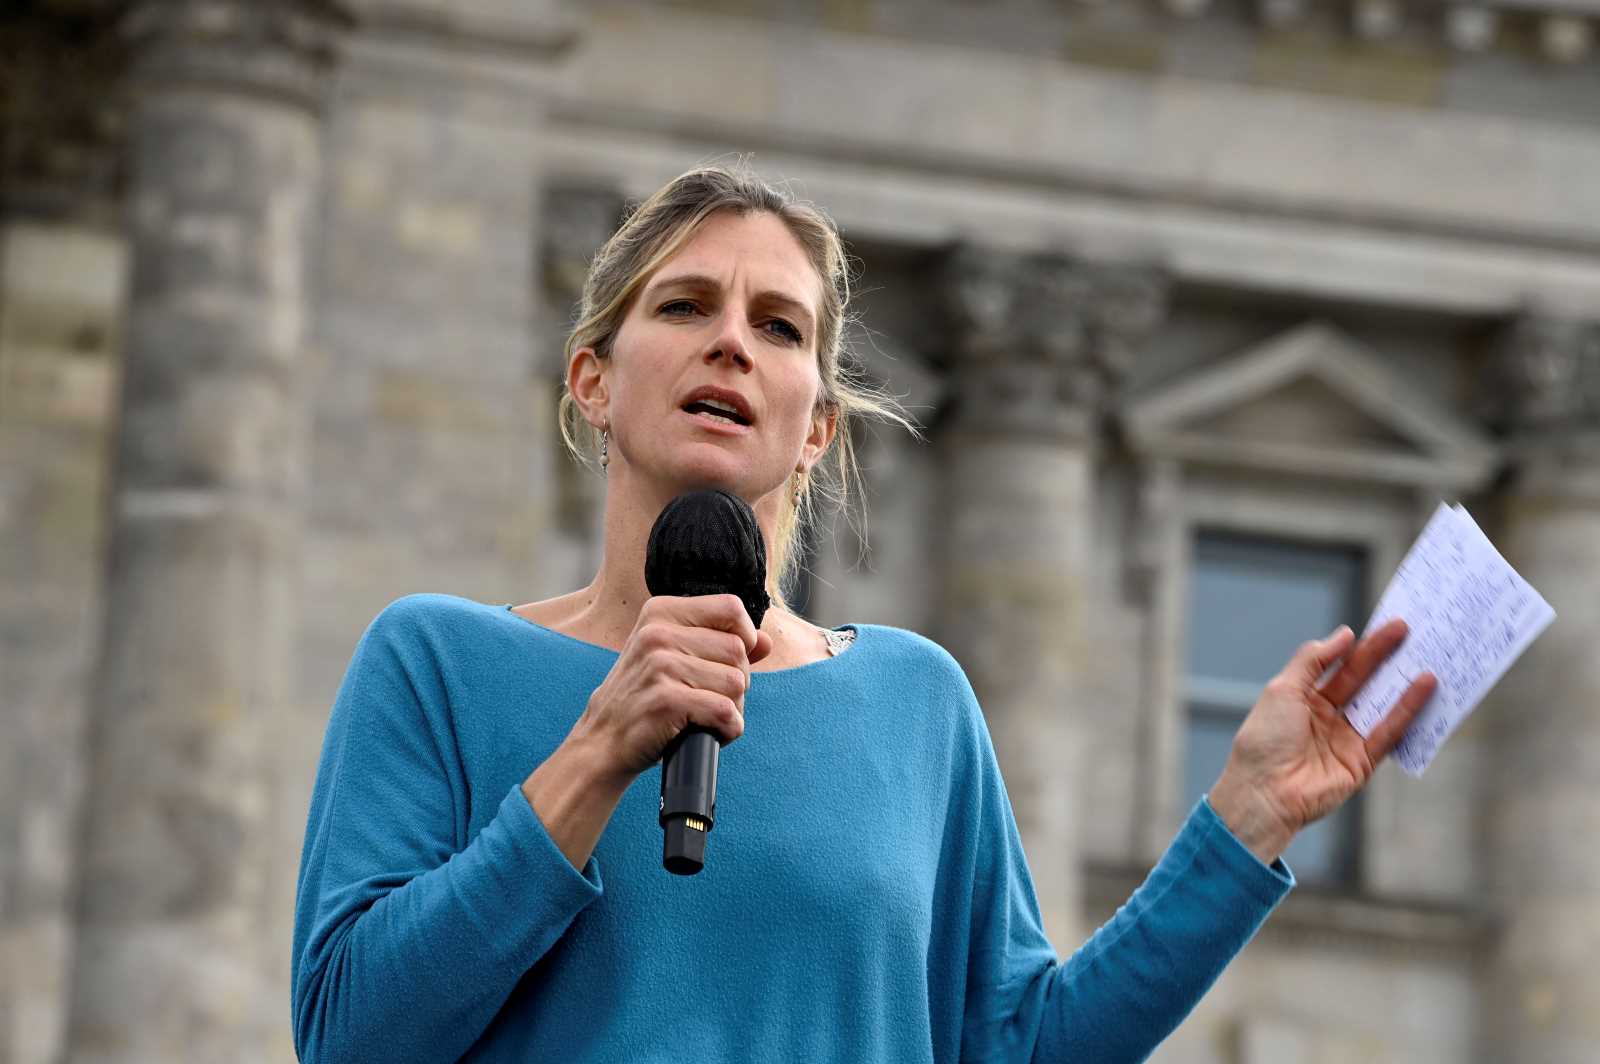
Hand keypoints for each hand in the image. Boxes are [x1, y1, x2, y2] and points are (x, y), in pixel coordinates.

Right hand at [569, 594, 773, 786]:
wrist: (602, 741)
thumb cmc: (643, 698)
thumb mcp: (673, 658)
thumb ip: (719, 643)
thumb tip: (765, 641)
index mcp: (660, 612)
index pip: (731, 608)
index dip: (745, 637)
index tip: (729, 662)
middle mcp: (657, 633)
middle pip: (738, 650)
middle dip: (737, 681)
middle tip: (711, 700)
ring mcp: (660, 665)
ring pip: (736, 683)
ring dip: (732, 709)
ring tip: (705, 717)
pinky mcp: (666, 700)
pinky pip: (725, 711)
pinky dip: (727, 729)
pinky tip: (708, 733)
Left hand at [1208, 619, 1437, 864]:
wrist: (1265, 792)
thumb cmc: (1265, 739)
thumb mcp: (1283, 690)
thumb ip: (1313, 661)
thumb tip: (1344, 634)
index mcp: (1304, 700)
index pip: (1339, 667)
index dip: (1360, 647)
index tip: (1384, 625)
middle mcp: (1328, 718)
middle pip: (1363, 681)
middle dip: (1385, 656)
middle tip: (1409, 629)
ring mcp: (1347, 740)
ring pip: (1381, 704)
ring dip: (1402, 680)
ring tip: (1425, 654)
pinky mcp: (1363, 762)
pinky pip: (1390, 731)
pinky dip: (1408, 709)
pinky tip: (1424, 685)